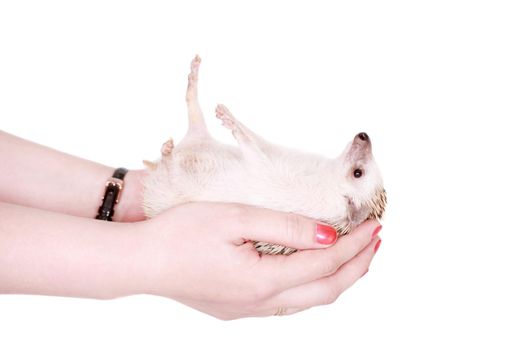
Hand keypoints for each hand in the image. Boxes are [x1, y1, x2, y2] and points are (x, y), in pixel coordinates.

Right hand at [133, 202, 381, 319]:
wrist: (139, 261)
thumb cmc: (180, 234)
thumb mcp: (235, 217)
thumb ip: (285, 227)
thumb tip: (327, 234)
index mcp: (262, 281)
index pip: (324, 263)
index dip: (355, 245)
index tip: (374, 225)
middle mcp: (260, 304)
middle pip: (325, 291)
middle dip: (357, 266)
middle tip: (375, 242)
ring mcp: (248, 311)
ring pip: (308, 301)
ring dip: (335, 277)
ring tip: (352, 254)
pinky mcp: (237, 309)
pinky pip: (287, 303)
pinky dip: (310, 285)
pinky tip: (311, 269)